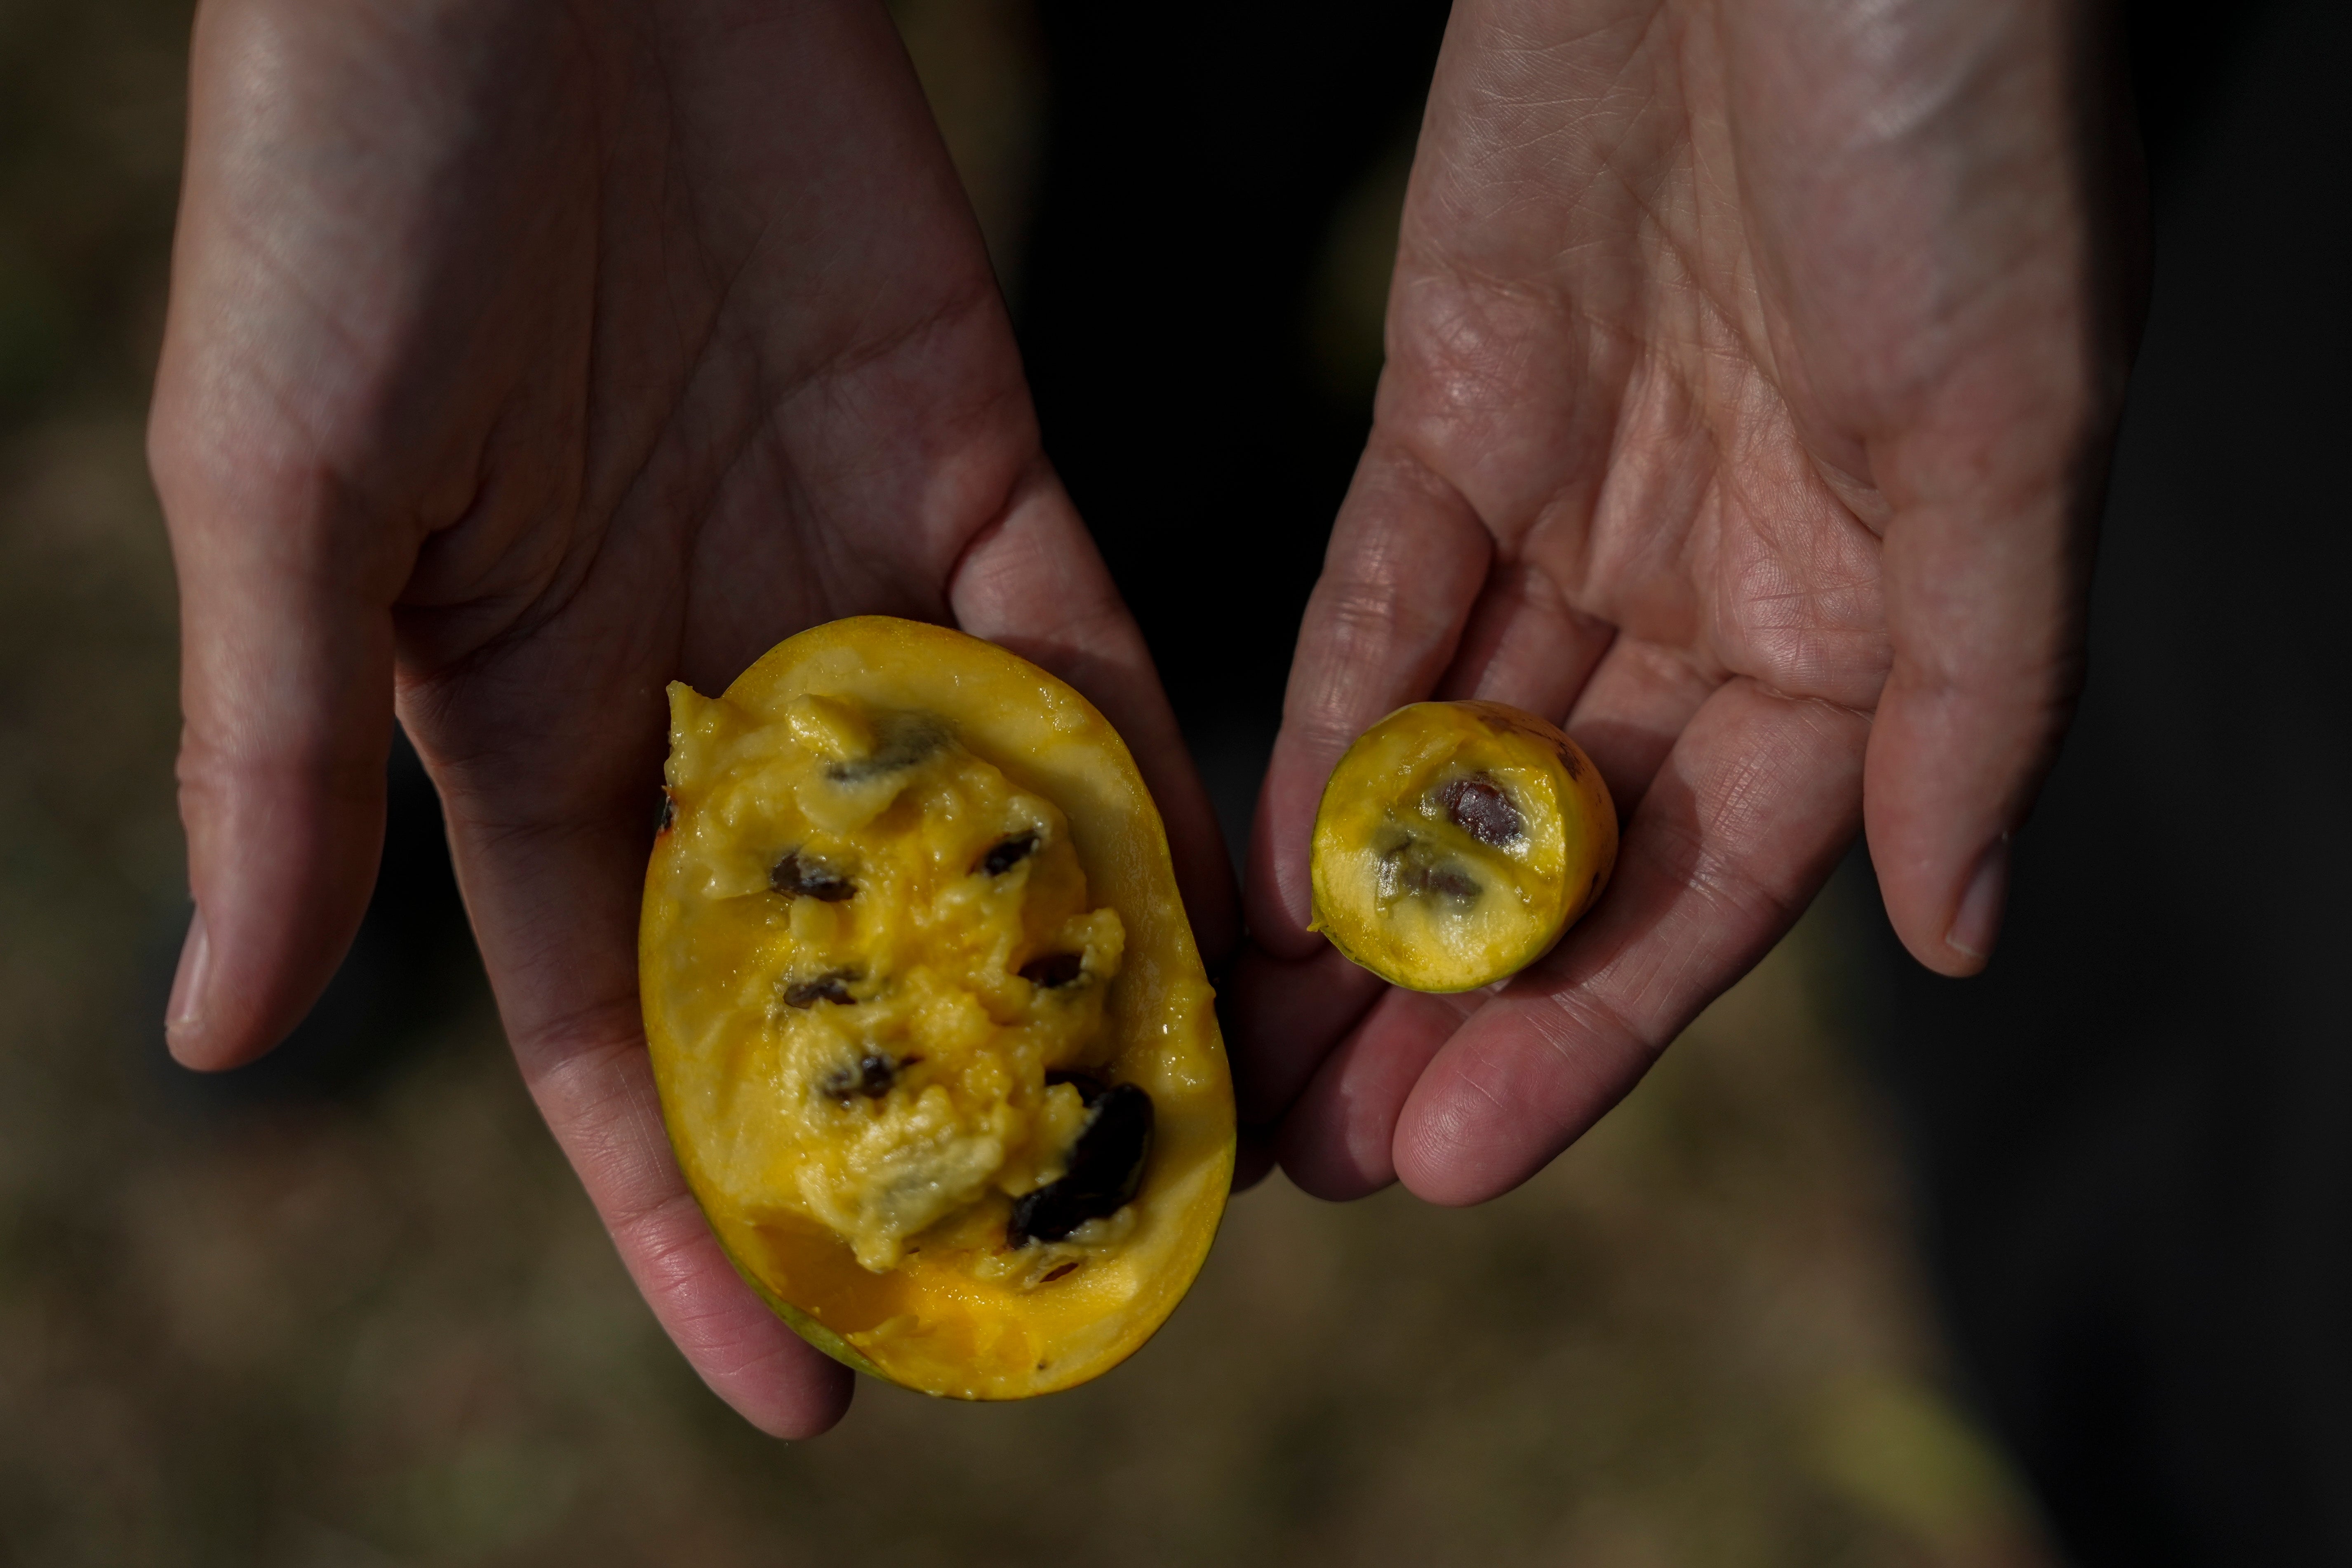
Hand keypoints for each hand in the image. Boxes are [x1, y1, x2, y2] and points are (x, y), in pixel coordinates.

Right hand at [151, 0, 1232, 1435]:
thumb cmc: (342, 188)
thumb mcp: (280, 486)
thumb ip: (281, 760)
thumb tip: (218, 1036)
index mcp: (517, 716)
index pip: (616, 1032)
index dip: (693, 1214)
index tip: (795, 1382)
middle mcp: (697, 674)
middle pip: (825, 955)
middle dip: (917, 1114)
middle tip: (1043, 1275)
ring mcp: (840, 567)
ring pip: (978, 821)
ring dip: (1061, 969)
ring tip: (1166, 1132)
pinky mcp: (967, 448)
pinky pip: (1073, 645)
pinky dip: (1134, 765)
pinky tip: (1206, 897)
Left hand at [1236, 0, 2135, 1201]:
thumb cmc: (1952, 139)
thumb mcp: (2006, 430)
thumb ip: (1974, 694)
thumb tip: (1960, 929)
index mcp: (1865, 620)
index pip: (1714, 887)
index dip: (1593, 1032)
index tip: (1464, 1157)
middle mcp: (1714, 590)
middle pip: (1564, 850)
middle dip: (1450, 1006)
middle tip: (1328, 1156)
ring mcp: (1575, 505)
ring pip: (1450, 756)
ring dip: (1360, 908)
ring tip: (1265, 1060)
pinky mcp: (1449, 409)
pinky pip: (1374, 605)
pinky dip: (1321, 726)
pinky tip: (1260, 861)